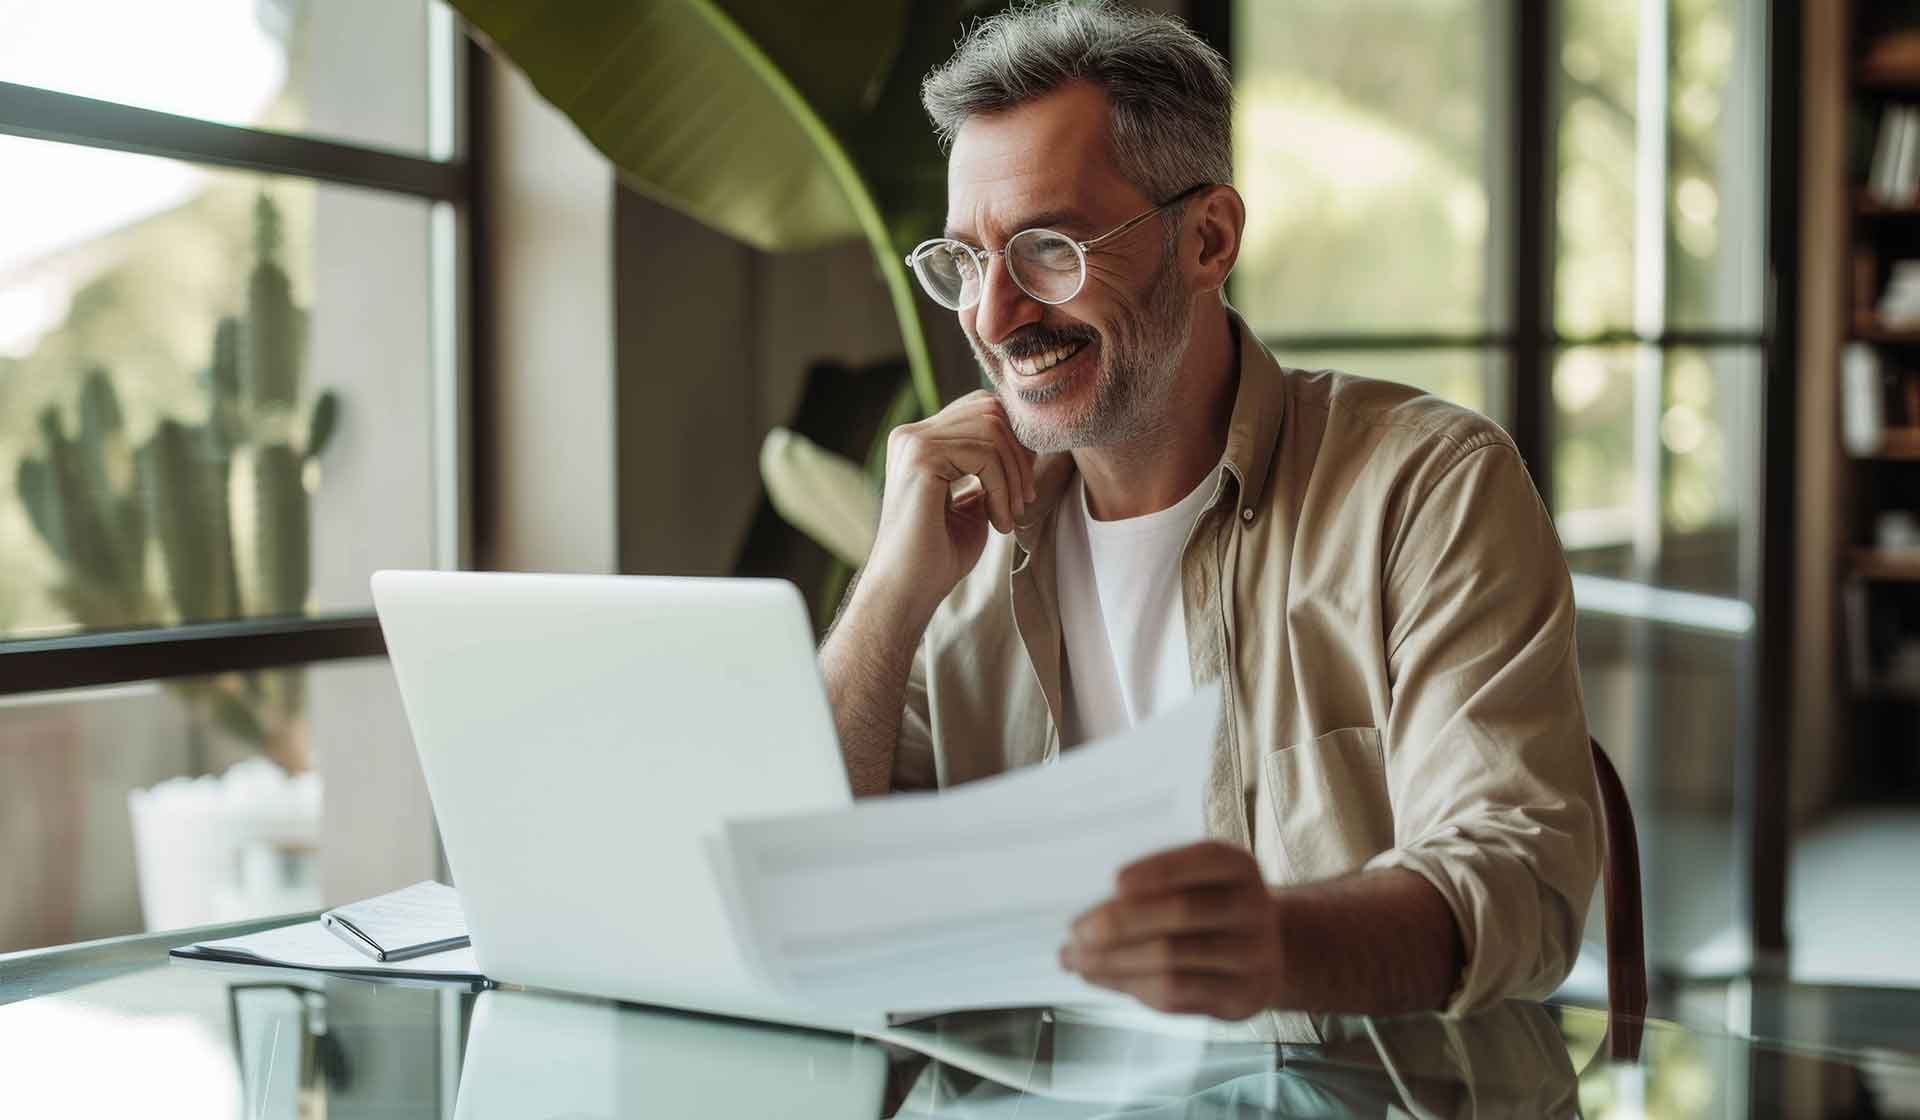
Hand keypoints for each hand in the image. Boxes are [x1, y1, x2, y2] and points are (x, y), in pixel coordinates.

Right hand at [861, 390, 1036, 623]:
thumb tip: (1026, 444)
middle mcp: (911, 434)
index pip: (980, 409)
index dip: (1013, 442)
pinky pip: (985, 455)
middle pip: (990, 409)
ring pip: (992, 428)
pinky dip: (1003, 489)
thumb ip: (991, 470)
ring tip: (1011, 515)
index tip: (1022, 490)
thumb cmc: (938, 556)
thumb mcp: (974, 503)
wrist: (907, 592)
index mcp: (920, 441)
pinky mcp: (920, 459)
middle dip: (1019, 454)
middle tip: (1023, 501)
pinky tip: (999, 522)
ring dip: (1015, 474)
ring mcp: (912, 443)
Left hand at [1059, 841, 1281, 1019]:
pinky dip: (1132, 986)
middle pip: (1182, 911)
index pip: (1202, 861)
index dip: (1160, 870)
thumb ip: (1152, 890)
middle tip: (1076, 932)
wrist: (1266, 953)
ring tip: (1076, 960)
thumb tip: (1085, 913)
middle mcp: (1252, 907)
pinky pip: (1178, 993)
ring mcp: (1252, 955)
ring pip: (1172, 959)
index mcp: (1237, 867)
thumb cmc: (1209, 909)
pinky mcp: (1242, 996)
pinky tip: (1103, 978)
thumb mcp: (1197, 884)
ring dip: (1114, 962)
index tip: (1114, 881)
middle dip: (1120, 923)